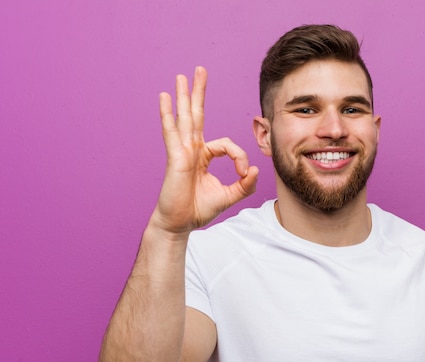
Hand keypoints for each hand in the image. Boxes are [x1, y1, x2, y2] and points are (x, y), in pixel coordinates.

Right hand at [151, 66, 258, 234]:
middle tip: (200, 70)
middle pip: (197, 115)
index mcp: (204, 156)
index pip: (227, 144)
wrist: (180, 224)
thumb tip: (257, 170)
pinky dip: (168, 114)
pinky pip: (171, 131)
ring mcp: (182, 151)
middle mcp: (192, 149)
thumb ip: (245, 184)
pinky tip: (164, 97)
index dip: (240, 157)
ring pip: (185, 118)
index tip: (245, 174)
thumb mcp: (229, 195)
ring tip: (182, 76)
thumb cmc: (199, 209)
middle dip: (199, 93)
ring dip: (184, 96)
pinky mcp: (175, 157)